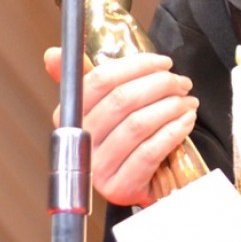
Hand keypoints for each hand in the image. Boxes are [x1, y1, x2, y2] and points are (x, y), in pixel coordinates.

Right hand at [44, 48, 198, 206]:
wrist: (142, 183)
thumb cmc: (126, 136)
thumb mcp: (107, 107)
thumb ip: (89, 79)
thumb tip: (51, 54)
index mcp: (72, 115)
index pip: (100, 80)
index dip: (136, 66)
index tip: (164, 62)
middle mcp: (80, 142)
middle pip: (122, 100)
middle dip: (160, 85)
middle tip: (182, 83)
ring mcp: (97, 168)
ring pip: (138, 125)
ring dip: (171, 107)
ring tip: (188, 101)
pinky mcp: (119, 188)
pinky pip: (150, 152)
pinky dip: (173, 131)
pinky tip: (186, 121)